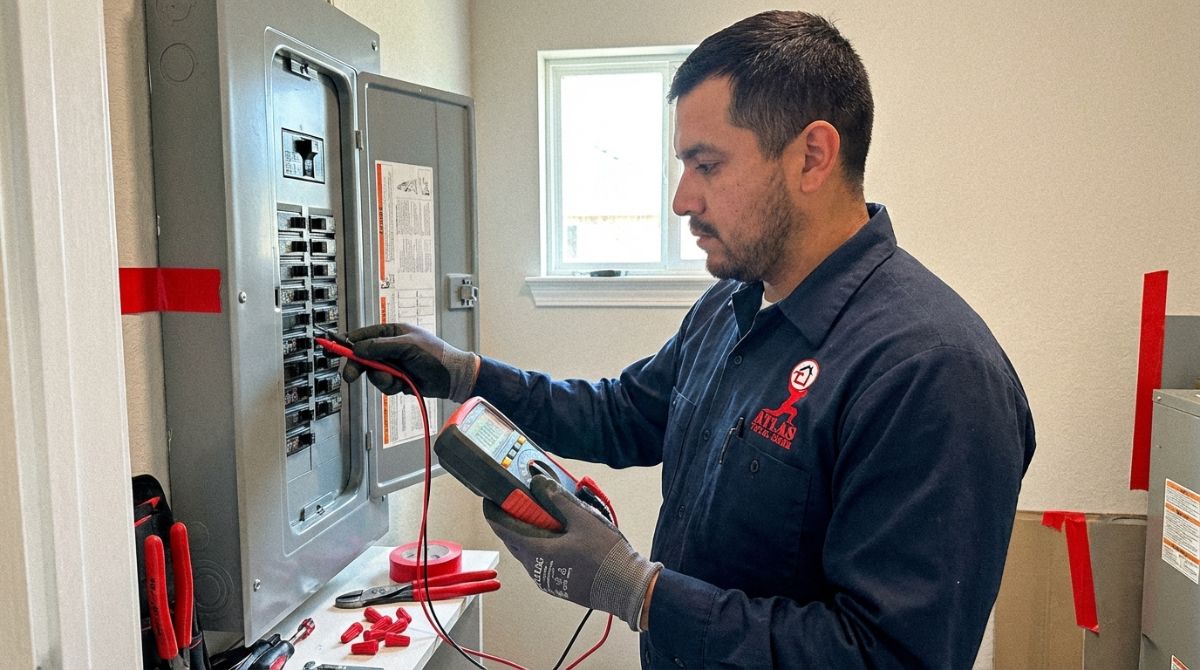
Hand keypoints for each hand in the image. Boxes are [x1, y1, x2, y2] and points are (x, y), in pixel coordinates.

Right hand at [339, 323, 478, 400]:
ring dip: (381, 379)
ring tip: (397, 378)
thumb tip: (358, 348)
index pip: (363, 335)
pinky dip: (391, 386)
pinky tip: (403, 383)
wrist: (452, 378)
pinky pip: (383, 385)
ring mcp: (393, 364)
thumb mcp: (408, 346)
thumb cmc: (436, 355)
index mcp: (392, 332)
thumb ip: (381, 347)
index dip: (346, 342)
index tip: (331, 348)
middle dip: (358, 367)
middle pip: (362, 357)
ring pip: (372, 374)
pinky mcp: (396, 379)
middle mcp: (389, 347)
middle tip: (350, 376)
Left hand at [483, 475, 661, 630]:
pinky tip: (556, 536)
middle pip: (513, 541)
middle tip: (517, 502)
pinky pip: (540, 562)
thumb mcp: (583, 519)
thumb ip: (558, 499)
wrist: (626, 587)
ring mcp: (546, 579)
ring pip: (527, 552)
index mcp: (538, 551)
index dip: (493, 512)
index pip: (504, 529)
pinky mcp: (557, 585)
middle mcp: (536, 568)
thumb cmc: (606, 555)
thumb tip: (538, 481)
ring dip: (528, 534)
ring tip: (540, 516)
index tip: (489, 499)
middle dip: (511, 520)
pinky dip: (540, 546)